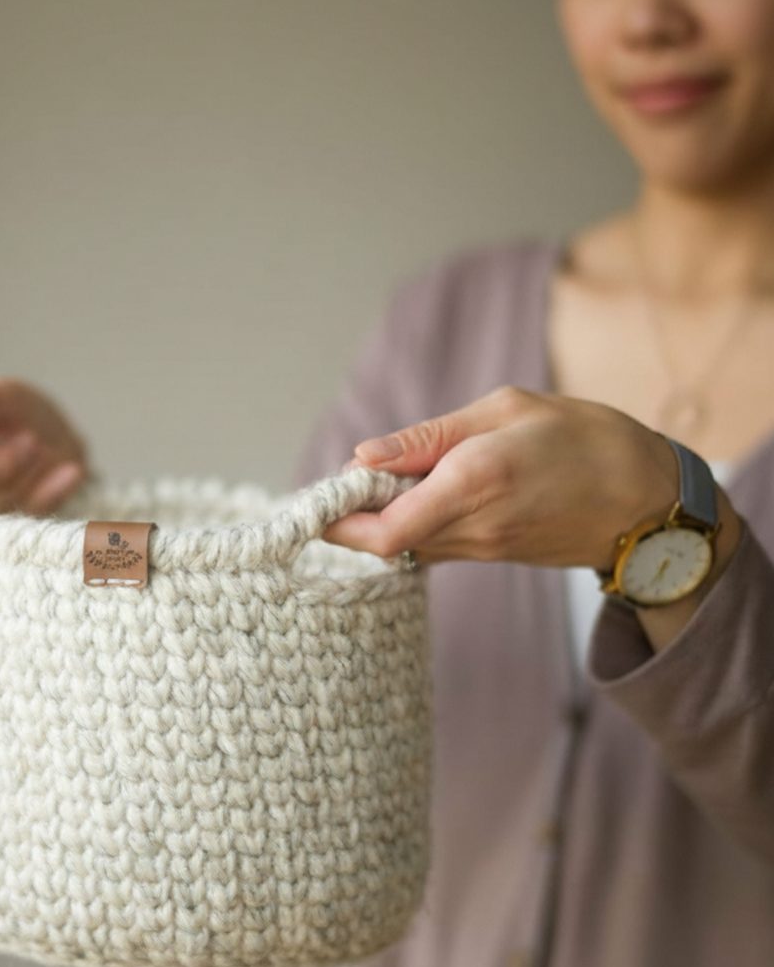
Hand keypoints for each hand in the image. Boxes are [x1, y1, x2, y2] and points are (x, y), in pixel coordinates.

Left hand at [323, 384, 683, 568]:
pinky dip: (411, 525)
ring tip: (381, 478)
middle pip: (384, 544)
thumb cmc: (584, 438)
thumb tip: (362, 457)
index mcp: (474, 479)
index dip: (339, 518)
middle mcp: (474, 525)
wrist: (648, 499)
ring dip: (381, 520)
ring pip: (406, 547)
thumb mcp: (507, 410)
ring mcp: (485, 549)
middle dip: (350, 517)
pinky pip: (434, 546)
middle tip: (340, 481)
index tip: (319, 492)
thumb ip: (430, 437)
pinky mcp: (494, 557)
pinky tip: (417, 492)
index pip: (383, 529)